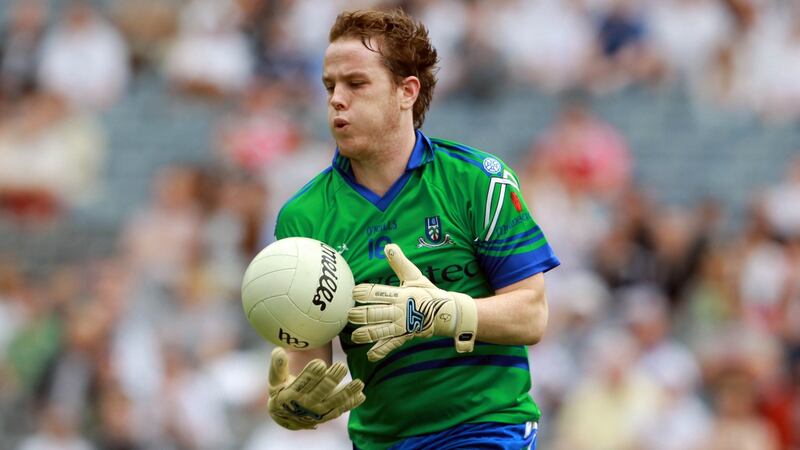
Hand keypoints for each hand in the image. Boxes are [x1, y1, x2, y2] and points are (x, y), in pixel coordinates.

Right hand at [268, 347, 365, 429]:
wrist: (285, 416)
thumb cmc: (280, 392)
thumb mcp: (275, 380)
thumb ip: (278, 366)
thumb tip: (278, 351)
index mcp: (290, 394)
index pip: (302, 384)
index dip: (310, 375)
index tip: (320, 363)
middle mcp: (305, 405)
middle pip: (321, 391)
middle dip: (332, 379)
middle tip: (341, 366)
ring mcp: (317, 412)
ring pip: (334, 402)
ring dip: (347, 393)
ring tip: (359, 382)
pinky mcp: (327, 415)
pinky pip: (340, 410)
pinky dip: (351, 403)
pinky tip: (361, 395)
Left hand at [348, 244, 477, 361]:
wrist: (448, 312)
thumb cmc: (428, 292)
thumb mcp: (414, 276)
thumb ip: (399, 263)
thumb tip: (388, 246)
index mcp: (402, 294)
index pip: (379, 293)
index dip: (365, 293)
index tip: (354, 292)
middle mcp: (401, 310)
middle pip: (376, 313)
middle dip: (361, 315)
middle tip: (350, 315)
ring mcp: (403, 325)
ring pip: (381, 331)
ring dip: (366, 334)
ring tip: (354, 336)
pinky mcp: (406, 336)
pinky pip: (392, 345)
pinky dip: (381, 351)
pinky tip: (370, 355)